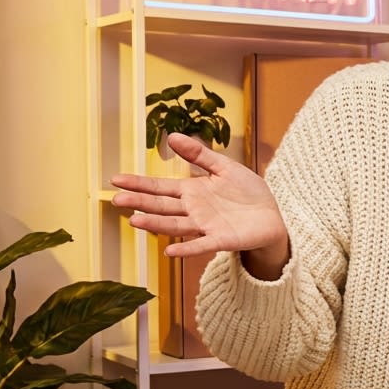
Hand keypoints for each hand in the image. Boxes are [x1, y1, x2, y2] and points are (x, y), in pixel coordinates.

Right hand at [110, 133, 289, 275]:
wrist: (272, 216)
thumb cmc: (248, 192)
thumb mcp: (225, 167)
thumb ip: (200, 154)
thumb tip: (172, 136)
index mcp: (192, 191)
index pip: (160, 187)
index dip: (139, 184)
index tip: (116, 180)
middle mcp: (193, 210)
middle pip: (161, 206)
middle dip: (139, 202)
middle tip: (116, 199)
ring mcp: (205, 226)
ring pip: (175, 225)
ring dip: (155, 223)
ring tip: (134, 220)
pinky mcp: (222, 240)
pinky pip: (201, 245)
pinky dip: (186, 249)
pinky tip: (169, 252)